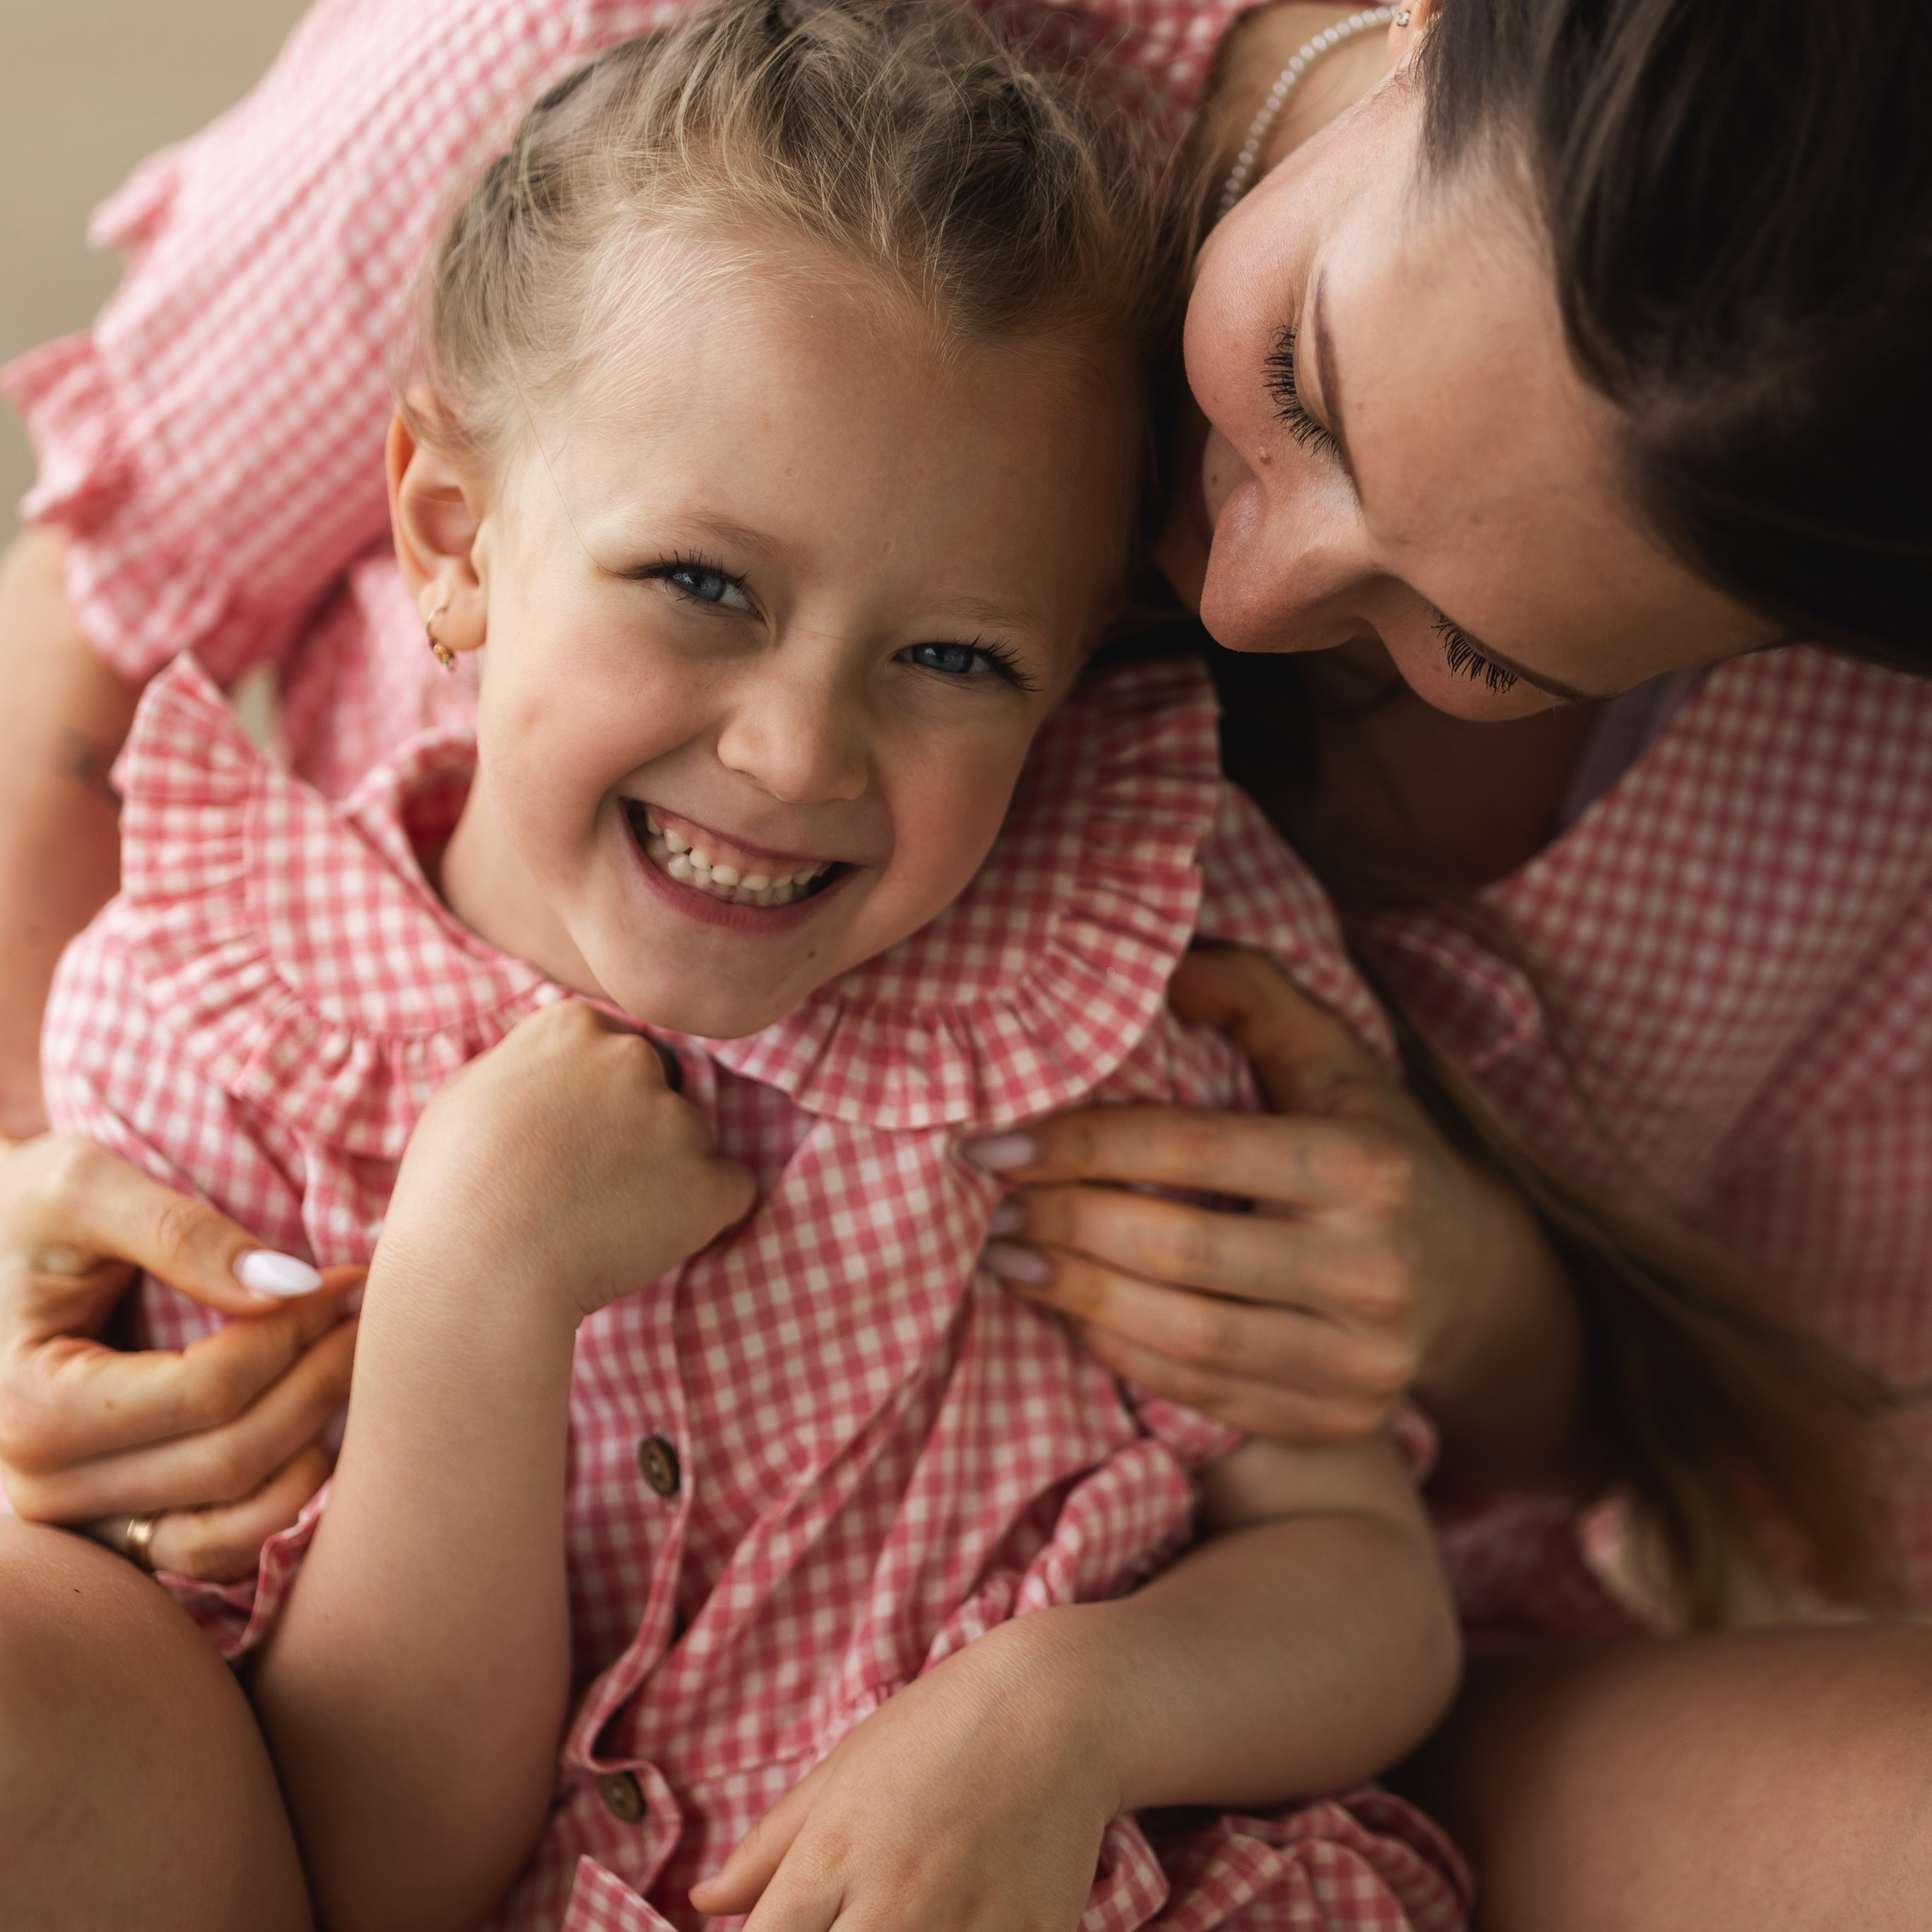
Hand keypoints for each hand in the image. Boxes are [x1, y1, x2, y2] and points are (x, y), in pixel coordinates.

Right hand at [0, 1133, 357, 1580]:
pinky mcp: (121, 1535)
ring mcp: (85, 1524)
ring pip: (236, 1518)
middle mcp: (48, 1486)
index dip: (296, 1332)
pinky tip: (327, 1435)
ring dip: (318, 1447)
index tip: (348, 1280)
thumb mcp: (85, 1187)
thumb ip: (181, 1232)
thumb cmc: (25, 1212)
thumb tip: (288, 1287)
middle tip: (369, 1316)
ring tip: (355, 1367)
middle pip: (231, 1456)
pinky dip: (286, 1506)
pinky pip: (220, 1553)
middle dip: (320, 1381)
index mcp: (33, 1405)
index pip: (207, 1389)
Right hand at [379, 1002, 754, 1324]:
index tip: (568, 1139)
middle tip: (588, 1184)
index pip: (613, 1049)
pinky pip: (730, 1190)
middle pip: (660, 1087)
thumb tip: (561, 1066)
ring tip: (605, 1222)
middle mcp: (633, 1059)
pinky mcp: (709, 1182)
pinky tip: (653, 1238)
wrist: (476, 1274)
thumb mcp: (467, 1094)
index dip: (595, 1099)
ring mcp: (677, 1119)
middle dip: (637, 1129)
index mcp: (574, 1027)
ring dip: (667, 1174)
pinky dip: (705, 1214)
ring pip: (692, 1140)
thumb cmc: (452, 1191)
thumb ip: (530, 1065)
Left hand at [690, 1616, 1114, 1931]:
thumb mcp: (842, 1770)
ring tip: (901, 1920)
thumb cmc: (938, 1727)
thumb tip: (704, 1901)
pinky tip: (954, 1923)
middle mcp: (891, 1903)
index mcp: (832, 1857)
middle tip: (845, 1925)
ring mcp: (964, 1929)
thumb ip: (768, 1847)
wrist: (1058, 1704)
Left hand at [970, 948, 1571, 1451]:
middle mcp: (1374, 1270)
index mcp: (1370, 1166)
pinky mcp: (1337, 1422)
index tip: (995, 1146)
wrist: (1464, 1272)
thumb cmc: (1371, 1142)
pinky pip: (1201, 1392)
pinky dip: (1120, 1351)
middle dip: (1064, 1225)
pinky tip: (1072, 1311)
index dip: (1080, 1145)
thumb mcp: (1331, 1054)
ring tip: (1008, 1261)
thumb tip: (1160, 964)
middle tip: (993, 1210)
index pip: (1191, 1149)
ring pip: (1183, 1336)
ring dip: (1074, 1296)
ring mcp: (1359, 1360)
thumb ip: (1250, 995)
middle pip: (1177, 1251)